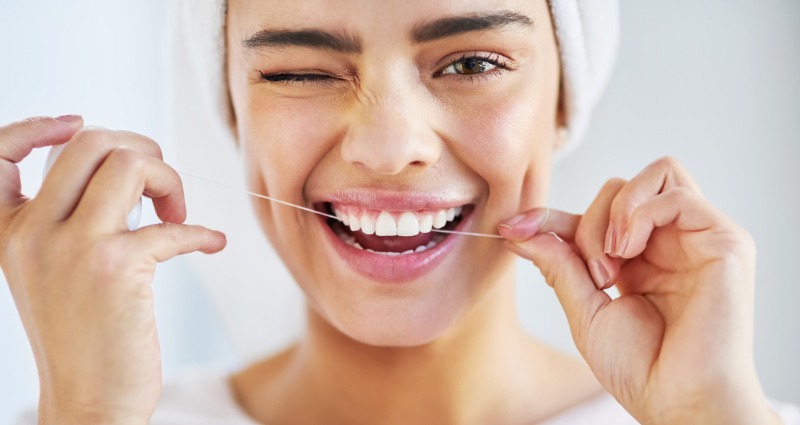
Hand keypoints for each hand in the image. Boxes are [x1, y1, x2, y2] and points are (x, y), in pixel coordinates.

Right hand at [0, 116, 225, 423]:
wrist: (88, 402)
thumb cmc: (82, 337)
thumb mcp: (51, 272)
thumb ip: (67, 220)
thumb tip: (119, 169)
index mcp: (10, 230)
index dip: (34, 127)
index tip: (75, 122)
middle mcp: (32, 233)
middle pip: (88, 143)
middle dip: (138, 150)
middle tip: (158, 186)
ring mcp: (72, 249)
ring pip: (129, 165)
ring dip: (168, 179)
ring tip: (176, 213)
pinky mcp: (116, 270)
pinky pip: (172, 226)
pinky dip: (201, 232)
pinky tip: (211, 243)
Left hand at [498, 157, 780, 424]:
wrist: (677, 400)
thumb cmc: (641, 367)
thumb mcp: (584, 310)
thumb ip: (559, 264)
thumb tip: (519, 229)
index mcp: (639, 260)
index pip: (593, 215)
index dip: (550, 216)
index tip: (512, 228)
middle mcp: (669, 243)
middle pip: (620, 188)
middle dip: (588, 222)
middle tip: (593, 273)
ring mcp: (698, 239)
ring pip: (655, 175)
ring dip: (616, 211)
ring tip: (613, 261)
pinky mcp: (725, 241)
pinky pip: (676, 193)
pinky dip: (641, 213)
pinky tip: (629, 253)